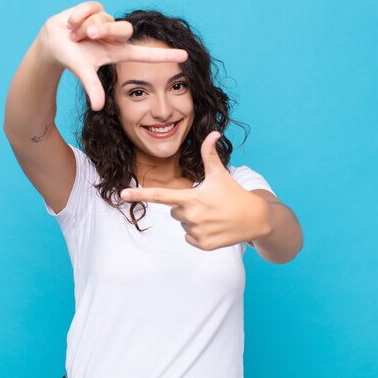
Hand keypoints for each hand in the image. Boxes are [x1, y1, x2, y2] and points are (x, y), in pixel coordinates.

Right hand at [36, 1, 187, 110]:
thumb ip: (93, 88)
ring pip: (105, 17)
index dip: (165, 55)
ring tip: (75, 34)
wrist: (53, 42)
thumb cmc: (72, 58)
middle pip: (123, 28)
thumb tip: (99, 108)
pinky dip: (78, 16)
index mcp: (118, 52)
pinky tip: (72, 23)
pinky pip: (91, 7)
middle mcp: (116, 36)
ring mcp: (107, 21)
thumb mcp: (84, 73)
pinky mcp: (96, 8)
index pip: (146, 54)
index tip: (185, 56)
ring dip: (86, 25)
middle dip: (102, 29)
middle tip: (87, 35)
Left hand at [120, 131, 271, 250]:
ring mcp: (197, 232)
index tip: (122, 194)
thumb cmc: (234, 193)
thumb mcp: (220, 174)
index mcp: (191, 198)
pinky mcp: (203, 245)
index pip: (160, 196)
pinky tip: (214, 227)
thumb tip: (213, 132)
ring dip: (193, 221)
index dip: (140, 194)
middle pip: (174, 212)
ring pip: (183, 225)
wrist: (255, 219)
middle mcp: (191, 216)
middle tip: (207, 204)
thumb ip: (210, 153)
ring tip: (213, 216)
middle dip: (186, 207)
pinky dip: (199, 234)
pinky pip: (189, 238)